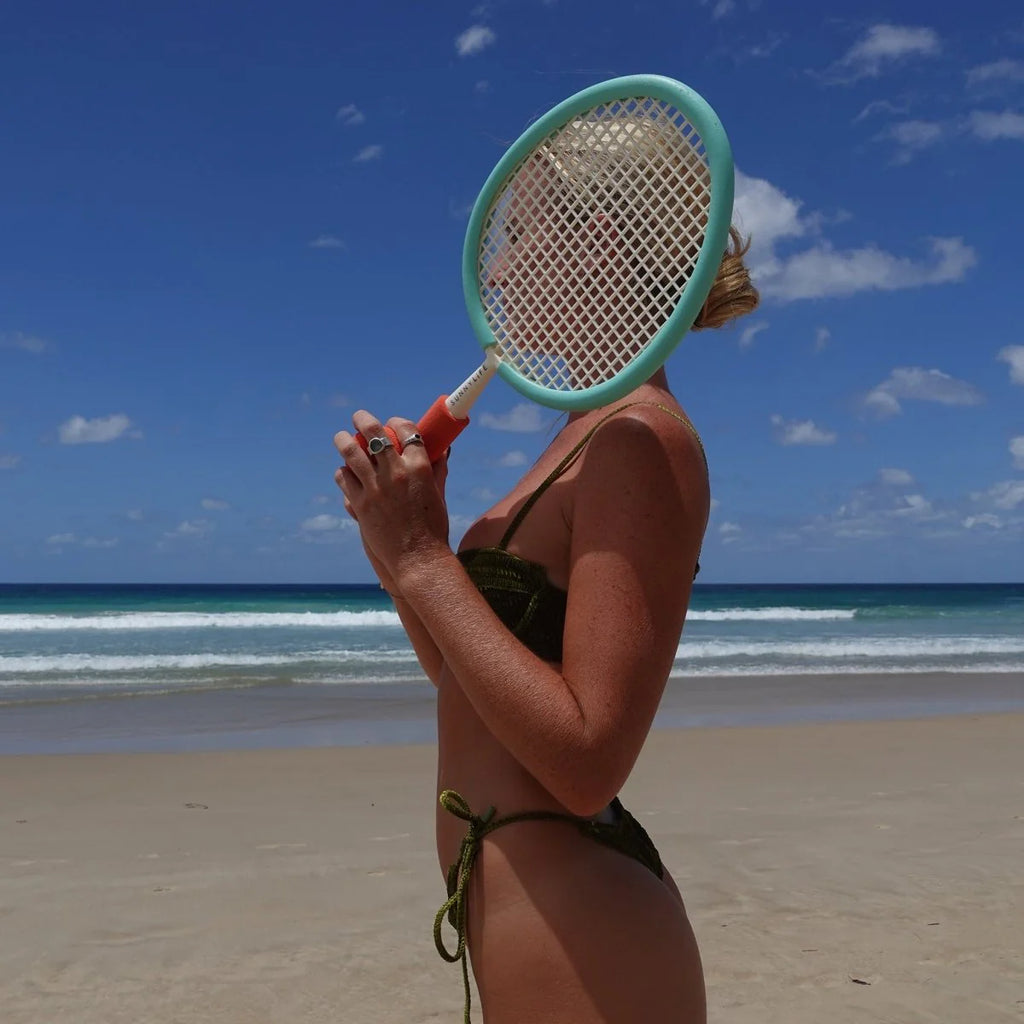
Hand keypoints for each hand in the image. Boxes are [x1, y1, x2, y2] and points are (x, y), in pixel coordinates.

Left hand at [334, 412, 450, 589]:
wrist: (418, 559)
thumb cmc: (433, 528)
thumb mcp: (438, 494)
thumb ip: (437, 470)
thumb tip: (441, 450)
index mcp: (420, 467)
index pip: (407, 430)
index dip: (398, 422)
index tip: (393, 423)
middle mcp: (396, 473)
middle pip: (374, 433)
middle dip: (363, 419)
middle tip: (358, 417)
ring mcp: (376, 488)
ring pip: (351, 452)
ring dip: (344, 440)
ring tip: (341, 437)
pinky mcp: (360, 504)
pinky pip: (344, 478)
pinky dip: (343, 472)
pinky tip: (344, 472)